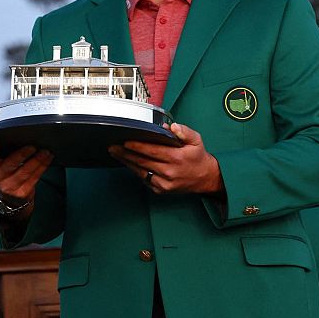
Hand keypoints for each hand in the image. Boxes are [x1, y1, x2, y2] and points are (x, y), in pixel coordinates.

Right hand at [0, 144, 53, 202]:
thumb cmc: (5, 170)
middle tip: (32, 147)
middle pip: (10, 165)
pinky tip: (48, 159)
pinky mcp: (22, 192)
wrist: (8, 195)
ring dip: (38, 160)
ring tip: (46, 152)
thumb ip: (3, 150)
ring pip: (25, 172)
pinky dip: (43, 166)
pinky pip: (34, 178)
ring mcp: (9, 186)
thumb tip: (20, 134)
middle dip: (22, 154)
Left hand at [108, 122, 224, 195]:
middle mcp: (169, 172)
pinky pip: (144, 179)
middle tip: (113, 147)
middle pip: (142, 162)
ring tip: (116, 153)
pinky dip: (135, 171)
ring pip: (141, 171)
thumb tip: (171, 127)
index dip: (137, 146)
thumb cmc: (198, 157)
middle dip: (126, 153)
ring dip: (127, 162)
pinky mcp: (161, 190)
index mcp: (177, 158)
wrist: (205, 178)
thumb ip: (184, 131)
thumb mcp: (196, 140)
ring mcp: (164, 183)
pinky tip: (128, 163)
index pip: (152, 151)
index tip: (125, 141)